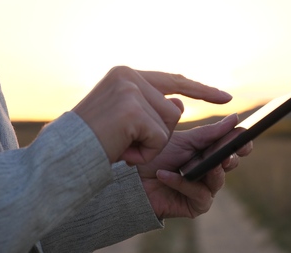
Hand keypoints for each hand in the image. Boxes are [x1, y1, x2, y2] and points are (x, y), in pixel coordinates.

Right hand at [73, 66, 231, 164]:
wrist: (65, 155)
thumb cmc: (92, 139)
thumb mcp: (123, 118)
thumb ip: (151, 107)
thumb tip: (180, 106)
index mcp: (126, 75)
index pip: (173, 80)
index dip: (200, 90)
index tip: (225, 97)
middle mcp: (129, 76)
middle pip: (173, 110)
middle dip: (157, 134)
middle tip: (126, 142)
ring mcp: (130, 90)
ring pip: (168, 124)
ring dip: (150, 144)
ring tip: (122, 146)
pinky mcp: (132, 110)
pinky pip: (159, 138)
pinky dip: (145, 152)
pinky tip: (123, 151)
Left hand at [137, 114, 252, 218]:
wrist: (130, 179)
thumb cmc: (155, 157)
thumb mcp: (183, 141)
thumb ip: (209, 133)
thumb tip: (236, 118)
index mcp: (209, 151)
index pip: (232, 146)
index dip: (240, 142)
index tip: (243, 135)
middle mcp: (210, 170)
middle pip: (230, 162)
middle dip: (227, 155)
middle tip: (224, 152)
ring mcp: (204, 189)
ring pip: (218, 179)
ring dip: (205, 170)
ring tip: (191, 164)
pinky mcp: (195, 206)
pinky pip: (200, 195)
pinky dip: (183, 184)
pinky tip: (165, 175)